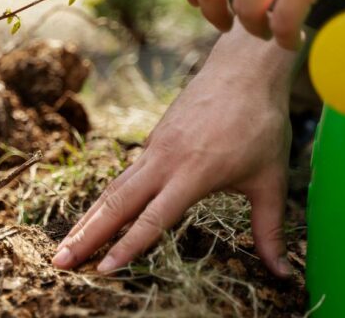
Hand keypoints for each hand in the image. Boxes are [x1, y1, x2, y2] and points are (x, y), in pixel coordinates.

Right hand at [52, 25, 296, 276]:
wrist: (243, 70)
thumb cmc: (261, 124)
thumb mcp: (271, 181)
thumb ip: (270, 230)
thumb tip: (285, 274)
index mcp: (193, 174)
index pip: (152, 218)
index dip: (128, 246)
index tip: (104, 269)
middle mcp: (164, 161)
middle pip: (116, 205)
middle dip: (86, 236)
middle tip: (59, 262)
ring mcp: (154, 149)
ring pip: (112, 190)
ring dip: (86, 220)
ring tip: (63, 247)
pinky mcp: (153, 142)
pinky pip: (123, 177)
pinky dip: (103, 202)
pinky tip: (91, 219)